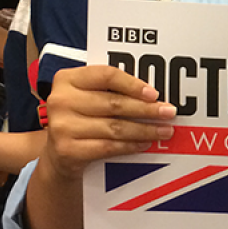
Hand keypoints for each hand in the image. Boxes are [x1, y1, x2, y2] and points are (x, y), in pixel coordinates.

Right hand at [43, 65, 175, 180]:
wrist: (58, 153)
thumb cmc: (80, 118)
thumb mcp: (87, 97)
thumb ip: (111, 90)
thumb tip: (153, 96)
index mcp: (67, 79)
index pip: (106, 75)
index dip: (133, 84)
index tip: (155, 94)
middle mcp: (61, 100)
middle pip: (114, 103)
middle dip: (146, 109)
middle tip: (169, 112)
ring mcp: (62, 126)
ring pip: (114, 127)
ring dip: (144, 129)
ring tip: (164, 130)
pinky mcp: (68, 150)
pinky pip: (108, 147)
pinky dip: (130, 145)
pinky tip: (145, 143)